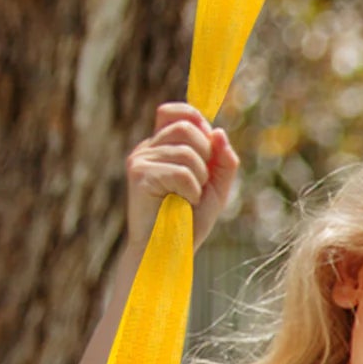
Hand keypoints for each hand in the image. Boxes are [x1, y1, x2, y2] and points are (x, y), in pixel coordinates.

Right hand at [126, 103, 239, 248]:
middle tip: (199, 184)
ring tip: (189, 198)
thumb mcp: (216, 187)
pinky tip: (181, 204)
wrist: (167, 251)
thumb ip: (223, 160)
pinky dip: (191, 191)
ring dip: (200, 179)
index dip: (197, 120)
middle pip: (187, 126)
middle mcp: (147, 148)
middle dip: (206, 155)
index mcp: (161, 146)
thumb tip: (219, 132)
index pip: (175, 111)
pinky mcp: (139, 174)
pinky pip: (181, 172)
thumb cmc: (189, 221)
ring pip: (188, 151)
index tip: (208, 148)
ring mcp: (140, 160)